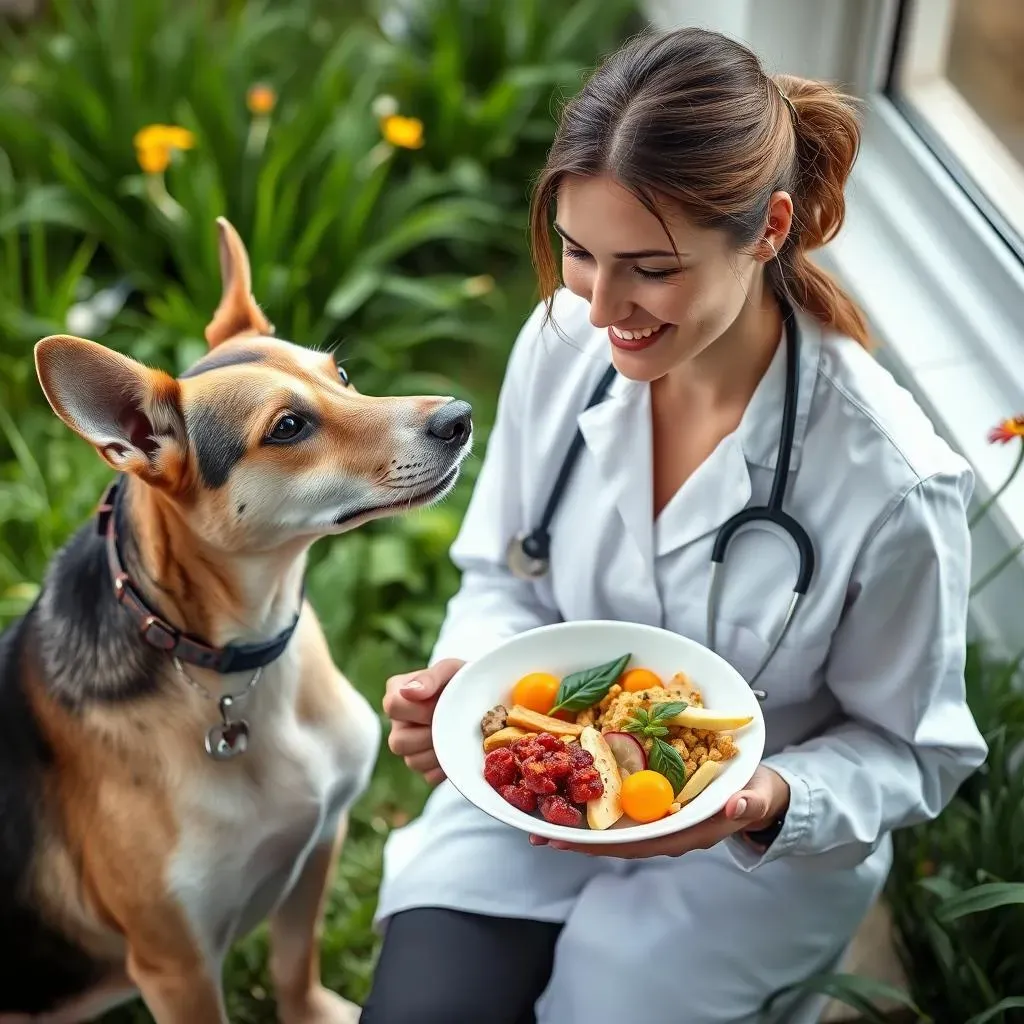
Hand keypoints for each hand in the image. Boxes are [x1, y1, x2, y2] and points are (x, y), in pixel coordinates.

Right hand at [382, 658, 464, 784]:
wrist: (482, 699)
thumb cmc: (462, 680)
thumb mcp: (450, 670)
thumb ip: (430, 677)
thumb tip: (409, 692)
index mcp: (397, 693)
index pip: (392, 706)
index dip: (420, 709)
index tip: (441, 703)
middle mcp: (397, 723)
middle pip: (398, 741)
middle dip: (430, 733)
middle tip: (452, 722)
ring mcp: (409, 747)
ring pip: (412, 762)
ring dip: (440, 750)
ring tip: (456, 734)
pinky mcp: (424, 766)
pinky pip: (429, 776)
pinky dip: (447, 766)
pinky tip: (458, 749)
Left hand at [529, 764, 789, 858]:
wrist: (759, 790)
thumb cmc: (756, 793)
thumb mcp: (757, 796)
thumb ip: (747, 804)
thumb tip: (733, 809)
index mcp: (683, 832)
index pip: (634, 843)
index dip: (599, 842)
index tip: (566, 841)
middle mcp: (663, 830)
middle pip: (612, 838)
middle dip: (574, 835)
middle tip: (533, 830)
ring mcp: (657, 818)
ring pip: (611, 824)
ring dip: (577, 819)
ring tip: (539, 813)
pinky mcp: (653, 802)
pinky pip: (619, 805)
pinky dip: (594, 800)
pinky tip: (570, 789)